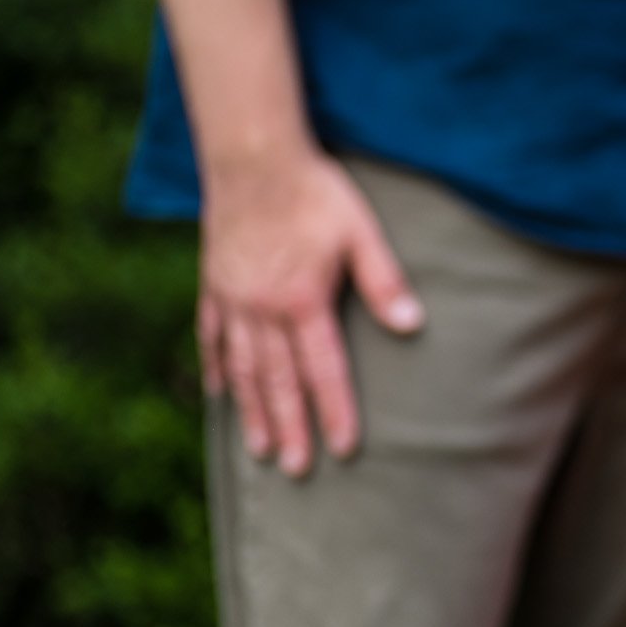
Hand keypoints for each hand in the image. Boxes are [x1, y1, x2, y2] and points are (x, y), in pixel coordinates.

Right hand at [198, 150, 421, 475]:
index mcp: (303, 300)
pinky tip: (220, 395)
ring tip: (259, 451)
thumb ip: (384, 281)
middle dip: (291, 427)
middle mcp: (262, 309)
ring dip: (252, 412)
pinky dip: (216, 369)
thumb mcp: (361, 232)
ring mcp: (232, 299)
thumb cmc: (316, 192)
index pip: (323, 369)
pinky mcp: (214, 284)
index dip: (335, 411)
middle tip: (297, 471)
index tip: (344, 449)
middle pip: (278, 381)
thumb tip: (414, 324)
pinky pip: (211, 337)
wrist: (253, 156)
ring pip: (241, 368)